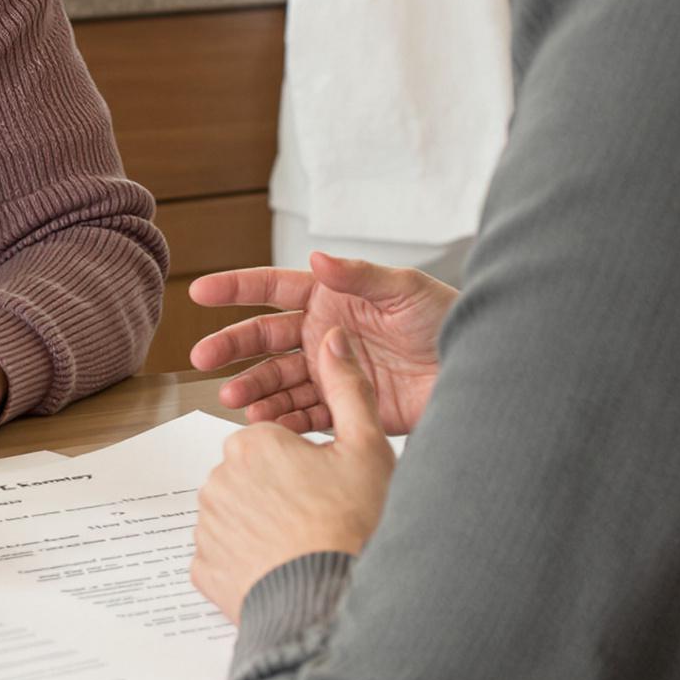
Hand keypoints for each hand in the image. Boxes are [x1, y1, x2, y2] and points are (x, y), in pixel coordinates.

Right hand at [189, 250, 456, 435]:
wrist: (478, 371)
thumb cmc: (445, 319)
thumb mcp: (404, 288)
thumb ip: (358, 275)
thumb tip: (317, 256)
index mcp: (330, 298)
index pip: (272, 289)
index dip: (236, 288)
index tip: (201, 292)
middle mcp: (324, 335)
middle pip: (265, 339)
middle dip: (232, 347)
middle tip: (203, 358)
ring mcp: (332, 373)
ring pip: (280, 380)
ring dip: (255, 388)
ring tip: (235, 399)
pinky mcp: (348, 409)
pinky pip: (307, 415)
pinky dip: (284, 419)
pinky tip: (266, 422)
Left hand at [191, 329, 395, 624]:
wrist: (333, 605)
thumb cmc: (354, 524)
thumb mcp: (367, 448)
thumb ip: (348, 387)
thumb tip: (334, 336)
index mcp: (253, 442)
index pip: (273, 442)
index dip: (305, 465)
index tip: (327, 489)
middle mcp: (218, 478)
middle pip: (251, 479)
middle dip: (278, 495)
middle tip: (317, 521)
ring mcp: (206, 526)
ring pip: (235, 517)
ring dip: (260, 528)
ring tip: (301, 550)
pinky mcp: (201, 569)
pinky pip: (223, 557)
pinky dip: (245, 564)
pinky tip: (278, 573)